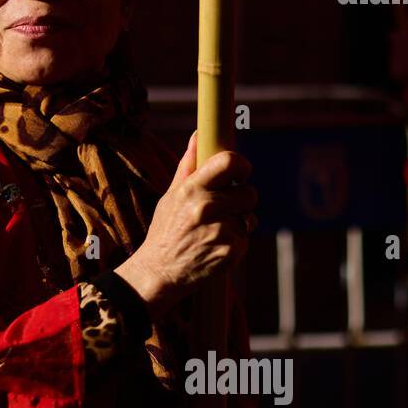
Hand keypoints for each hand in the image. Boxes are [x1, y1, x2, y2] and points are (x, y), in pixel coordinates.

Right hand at [116, 131, 256, 316]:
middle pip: (249, 193)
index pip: (230, 162)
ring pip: (249, 218)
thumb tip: (198, 133)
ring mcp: (220, 230)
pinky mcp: (231, 251)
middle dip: (242, 200)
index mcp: (192, 189)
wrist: (159, 273)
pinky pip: (245, 238)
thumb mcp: (171, 196)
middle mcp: (206, 207)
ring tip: (214, 232)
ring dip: (239, 224)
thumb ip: (189, 165)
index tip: (240, 174)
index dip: (242, 166)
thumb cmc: (166, 230)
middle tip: (225, 210)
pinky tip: (215, 248)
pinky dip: (235, 243)